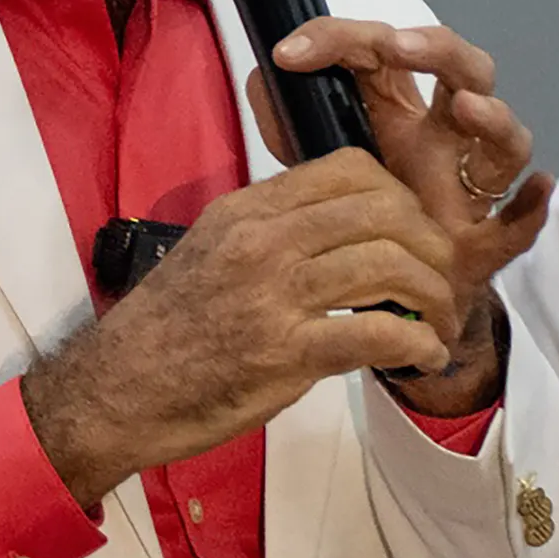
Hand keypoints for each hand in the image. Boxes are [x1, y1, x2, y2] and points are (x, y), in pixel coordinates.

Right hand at [22, 148, 458, 509]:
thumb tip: (344, 238)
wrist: (117, 388)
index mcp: (246, 210)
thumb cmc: (168, 327)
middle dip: (433, 247)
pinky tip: (420, 357)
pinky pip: (379, 333)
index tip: (412, 235)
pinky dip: (418, 345)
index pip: (349, 169)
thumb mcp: (212, 253)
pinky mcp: (284, 353)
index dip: (401, 197)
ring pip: (392, 265)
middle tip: (441, 282)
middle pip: (384, 211)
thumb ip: (272, 236)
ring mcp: (273, 295)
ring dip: (436, 299)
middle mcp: (262, 241)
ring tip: (438, 325)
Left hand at [264, 18, 549, 410]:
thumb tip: (262, 75)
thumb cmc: (350, 202)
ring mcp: (466, 184)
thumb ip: (286, 113)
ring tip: (464, 106)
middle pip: (467, 70)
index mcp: (399, 103)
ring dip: (492, 119)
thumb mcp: (308, 148)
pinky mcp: (479, 240)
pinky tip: (536, 189)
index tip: (287, 54)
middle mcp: (442, 133)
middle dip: (438, 51)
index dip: (338, 38)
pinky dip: (533, 207)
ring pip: (505, 142)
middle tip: (397, 48)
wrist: (374, 284)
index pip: (381, 48)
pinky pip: (519, 223)